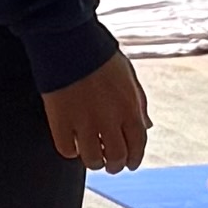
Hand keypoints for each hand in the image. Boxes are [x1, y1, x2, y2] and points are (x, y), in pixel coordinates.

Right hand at [43, 51, 153, 172]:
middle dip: (115, 165)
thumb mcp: (128, 78)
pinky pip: (67, 150)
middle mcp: (109, 120)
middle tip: (110, 164)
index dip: (135, 159)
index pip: (137, 146)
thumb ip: (139, 104)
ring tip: (92, 155)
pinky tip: (73, 144)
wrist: (69, 42)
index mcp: (129, 108)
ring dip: (94, 161)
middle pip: (116, 158)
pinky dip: (71, 151)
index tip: (130, 164)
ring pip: (92, 160)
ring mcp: (83, 123)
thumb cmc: (100, 57)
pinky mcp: (60, 122)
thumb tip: (146, 126)